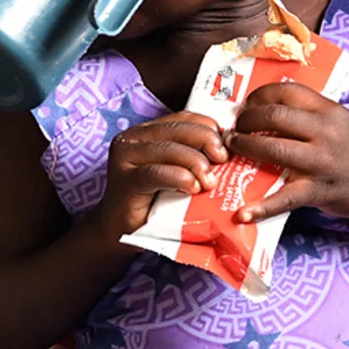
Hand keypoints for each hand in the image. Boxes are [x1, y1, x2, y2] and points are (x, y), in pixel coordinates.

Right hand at [98, 111, 228, 240]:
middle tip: (223, 161)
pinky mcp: (124, 179)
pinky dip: (180, 178)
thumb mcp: (176, 171)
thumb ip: (193, 154)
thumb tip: (229, 149)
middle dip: (208, 142)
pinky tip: (193, 188)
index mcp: (148, 130)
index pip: (185, 118)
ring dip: (197, 163)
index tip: (227, 147)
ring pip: (171, 149)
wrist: (119, 230)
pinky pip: (158, 173)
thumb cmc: (154, 201)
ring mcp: (126, 156)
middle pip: (180, 129)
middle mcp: (134, 137)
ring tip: (209, 182)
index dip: (210, 128)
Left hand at [223, 82, 348, 222]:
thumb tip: (269, 110)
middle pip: (275, 116)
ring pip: (273, 149)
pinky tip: (242, 213)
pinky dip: (261, 207)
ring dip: (245, 147)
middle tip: (234, 129)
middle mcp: (325, 132)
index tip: (247, 104)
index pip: (287, 91)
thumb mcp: (340, 122)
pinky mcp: (318, 190)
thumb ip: (310, 115)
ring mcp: (321, 161)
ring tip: (232, 150)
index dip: (260, 95)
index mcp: (329, 111)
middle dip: (246, 120)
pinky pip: (284, 198)